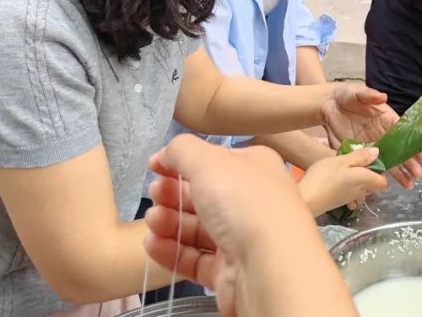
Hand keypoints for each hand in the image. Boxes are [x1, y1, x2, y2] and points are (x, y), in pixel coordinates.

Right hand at [144, 136, 312, 310]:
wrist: (269, 267)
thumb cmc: (243, 202)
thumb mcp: (209, 161)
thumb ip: (182, 151)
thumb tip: (165, 153)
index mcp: (256, 168)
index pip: (217, 160)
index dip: (184, 160)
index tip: (155, 166)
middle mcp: (252, 201)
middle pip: (204, 195)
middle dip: (174, 192)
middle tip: (154, 193)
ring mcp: (242, 239)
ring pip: (198, 228)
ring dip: (170, 221)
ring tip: (152, 219)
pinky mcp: (230, 272)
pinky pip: (195, 259)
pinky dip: (172, 251)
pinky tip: (152, 244)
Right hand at [297, 146, 388, 215]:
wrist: (306, 200)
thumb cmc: (324, 177)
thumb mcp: (341, 161)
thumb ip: (360, 157)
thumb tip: (377, 153)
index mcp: (364, 180)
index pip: (383, 182)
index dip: (380, 171)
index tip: (369, 160)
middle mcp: (360, 192)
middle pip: (372, 184)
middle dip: (368, 172)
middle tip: (354, 159)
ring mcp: (350, 198)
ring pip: (361, 187)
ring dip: (356, 177)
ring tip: (343, 166)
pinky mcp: (340, 201)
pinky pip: (350, 191)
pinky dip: (347, 183)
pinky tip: (335, 176)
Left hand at [319, 89, 421, 190]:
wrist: (327, 104)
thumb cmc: (347, 95)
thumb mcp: (358, 92)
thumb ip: (369, 95)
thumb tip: (383, 97)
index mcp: (386, 118)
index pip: (403, 133)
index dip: (413, 144)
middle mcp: (382, 132)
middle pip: (398, 149)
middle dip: (409, 162)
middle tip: (418, 174)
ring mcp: (371, 143)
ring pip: (387, 159)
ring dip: (398, 172)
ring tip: (409, 185)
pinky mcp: (358, 150)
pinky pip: (370, 163)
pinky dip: (378, 173)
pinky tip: (387, 184)